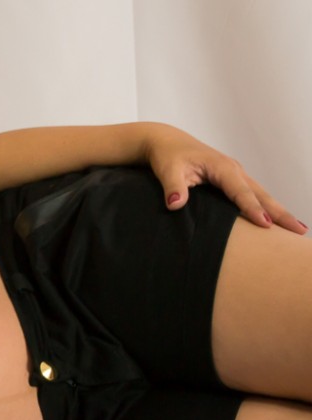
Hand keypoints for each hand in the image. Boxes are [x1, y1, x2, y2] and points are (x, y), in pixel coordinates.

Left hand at [144, 124, 307, 234]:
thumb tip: (176, 203)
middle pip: (260, 194)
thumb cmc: (167, 156)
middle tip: (298, 231)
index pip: (240, 192)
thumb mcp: (166, 170)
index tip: (265, 225)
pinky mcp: (231, 179)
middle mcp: (234, 170)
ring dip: (278, 211)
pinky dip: (265, 206)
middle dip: (279, 212)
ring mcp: (235, 174)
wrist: (166, 142)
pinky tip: (274, 220)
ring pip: (261, 194)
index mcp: (221, 167)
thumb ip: (173, 187)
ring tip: (296, 228)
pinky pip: (253, 194)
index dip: (252, 208)